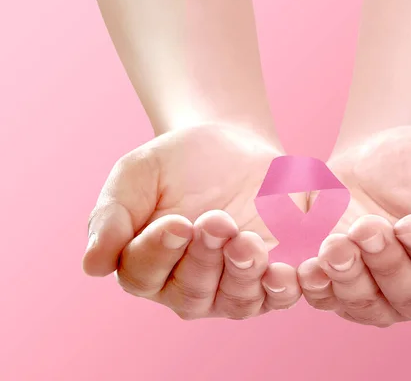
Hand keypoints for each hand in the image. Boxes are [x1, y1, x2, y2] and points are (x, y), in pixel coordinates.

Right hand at [83, 124, 302, 319]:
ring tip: (247, 240)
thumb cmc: (177, 163)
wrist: (231, 144)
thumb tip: (92, 265)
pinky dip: (282, 290)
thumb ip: (113, 215)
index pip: (143, 275)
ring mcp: (232, 286)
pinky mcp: (272, 276)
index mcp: (146, 264)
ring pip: (235, 301)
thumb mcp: (137, 175)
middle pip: (191, 293)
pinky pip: (277, 296)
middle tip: (216, 219)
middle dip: (204, 258)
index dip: (158, 253)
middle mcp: (188, 286)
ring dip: (242, 275)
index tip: (176, 222)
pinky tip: (283, 271)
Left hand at [298, 126, 410, 326]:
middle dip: (388, 265)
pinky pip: (332, 300)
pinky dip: (319, 289)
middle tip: (366, 228)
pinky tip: (308, 269)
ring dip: (351, 280)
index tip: (407, 223)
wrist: (373, 159)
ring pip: (371, 306)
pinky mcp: (343, 286)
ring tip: (334, 245)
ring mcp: (383, 294)